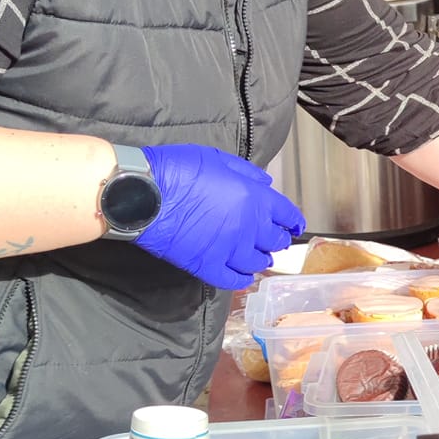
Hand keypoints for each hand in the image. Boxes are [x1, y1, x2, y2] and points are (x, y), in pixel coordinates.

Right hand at [136, 144, 303, 289]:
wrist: (143, 192)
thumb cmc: (177, 169)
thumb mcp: (217, 159)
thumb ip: (246, 173)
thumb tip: (266, 184)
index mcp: (253, 198)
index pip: (286, 214)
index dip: (293, 221)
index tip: (295, 226)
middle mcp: (247, 227)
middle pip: (275, 241)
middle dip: (278, 239)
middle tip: (275, 240)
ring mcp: (228, 250)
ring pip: (257, 262)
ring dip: (261, 259)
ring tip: (260, 257)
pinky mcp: (206, 266)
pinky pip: (233, 280)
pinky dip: (242, 279)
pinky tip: (243, 276)